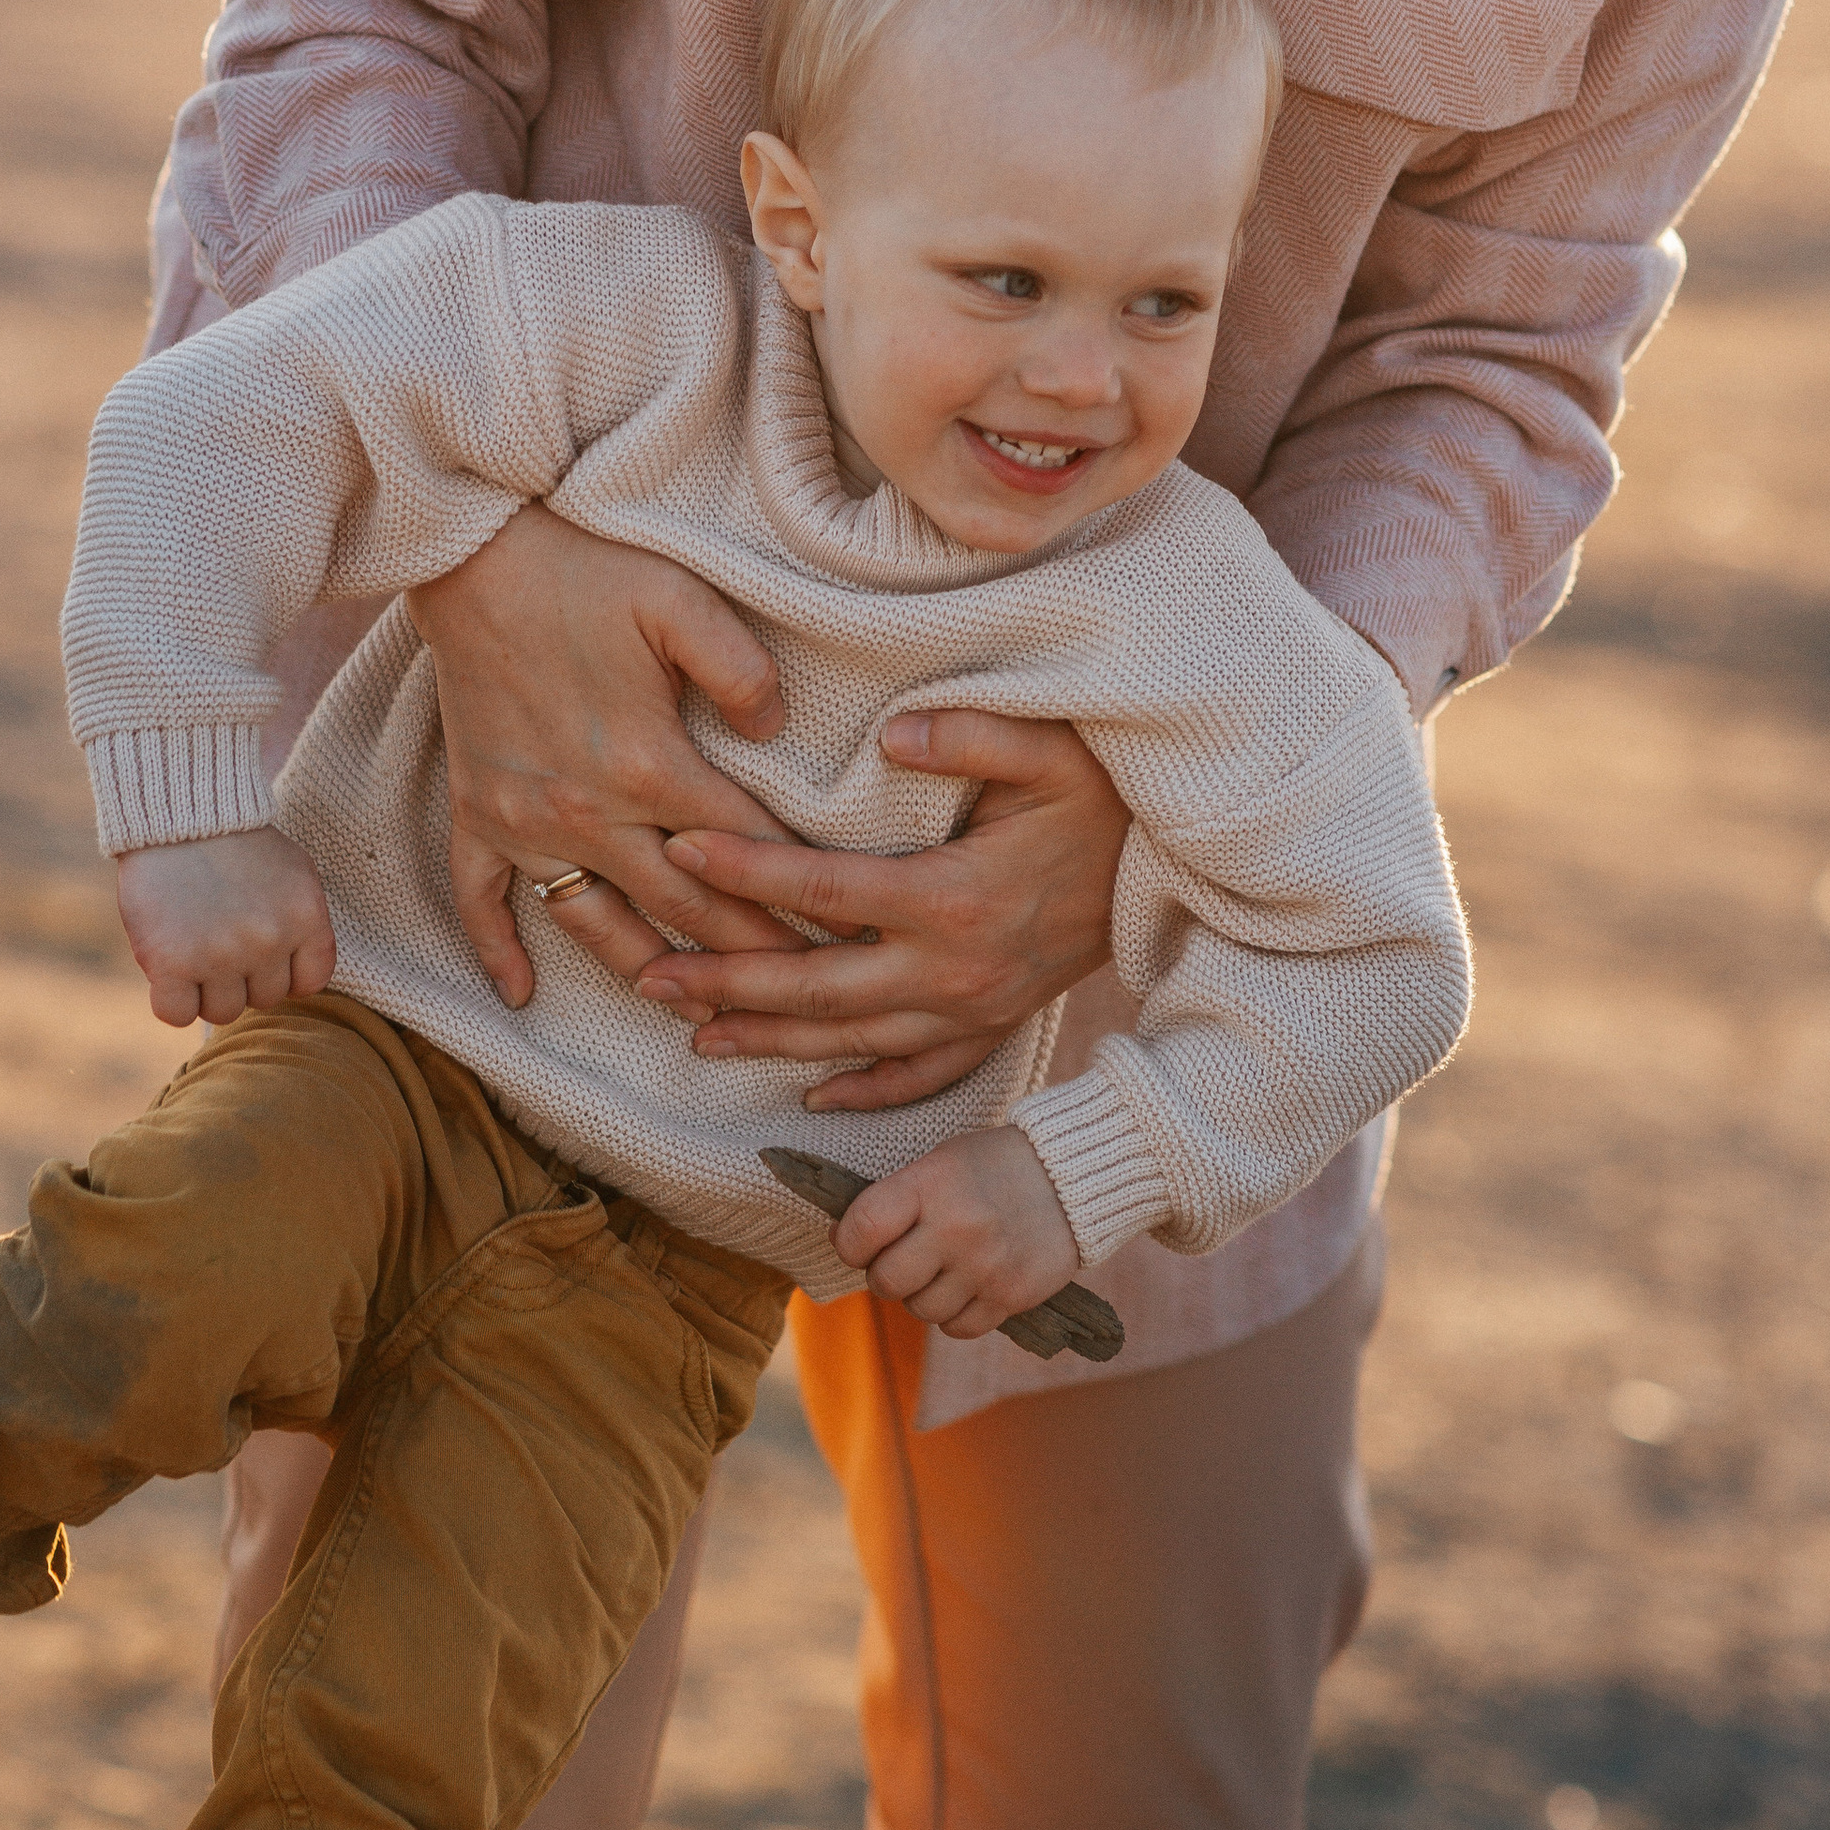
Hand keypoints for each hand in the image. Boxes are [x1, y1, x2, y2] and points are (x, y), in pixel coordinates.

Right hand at [115, 824, 337, 1029]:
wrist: (179, 814)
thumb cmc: (236, 842)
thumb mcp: (293, 873)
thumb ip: (302, 924)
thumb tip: (297, 980)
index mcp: (306, 918)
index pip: (310, 983)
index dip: (283, 973)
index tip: (262, 954)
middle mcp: (269, 940)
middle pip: (264, 999)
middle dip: (243, 977)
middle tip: (219, 939)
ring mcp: (221, 955)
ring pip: (222, 1012)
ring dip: (206, 990)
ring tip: (193, 948)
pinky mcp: (172, 963)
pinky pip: (177, 1014)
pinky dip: (171, 1000)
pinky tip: (168, 972)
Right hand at [405, 506, 810, 1010]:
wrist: (473, 555)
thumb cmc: (585, 570)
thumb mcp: (681, 601)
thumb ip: (741, 671)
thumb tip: (777, 733)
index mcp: (649, 764)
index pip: (743, 848)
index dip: (799, 891)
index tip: (847, 931)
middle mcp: (587, 811)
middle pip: (682, 905)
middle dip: (748, 954)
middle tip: (801, 992)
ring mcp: (524, 819)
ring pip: (595, 924)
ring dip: (649, 973)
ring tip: (698, 1015)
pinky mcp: (476, 810)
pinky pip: (482, 899)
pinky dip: (498, 950)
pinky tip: (521, 994)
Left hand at [638, 708, 1126, 1109]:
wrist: (1180, 875)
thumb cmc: (1106, 799)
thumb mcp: (1051, 748)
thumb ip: (971, 736)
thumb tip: (890, 735)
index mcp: (954, 897)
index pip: (823, 890)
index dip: (745, 872)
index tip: (680, 847)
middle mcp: (954, 971)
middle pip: (815, 988)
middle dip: (724, 982)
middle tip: (649, 971)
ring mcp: (973, 1012)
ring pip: (850, 1041)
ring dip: (768, 1040)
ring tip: (693, 1032)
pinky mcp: (994, 1030)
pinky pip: (919, 1076)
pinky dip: (864, 1091)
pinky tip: (810, 1095)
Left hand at [831, 1127, 1081, 1339]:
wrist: (1073, 1175)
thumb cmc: (993, 1165)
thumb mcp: (940, 1162)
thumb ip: (896, 1199)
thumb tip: (846, 1242)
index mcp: (930, 1184)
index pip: (861, 1230)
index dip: (847, 1244)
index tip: (856, 1244)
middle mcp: (956, 1228)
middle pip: (886, 1281)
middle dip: (885, 1273)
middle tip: (903, 1258)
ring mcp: (985, 1267)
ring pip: (920, 1310)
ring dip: (922, 1295)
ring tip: (943, 1268)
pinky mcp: (1011, 1297)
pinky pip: (958, 1328)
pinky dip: (955, 1314)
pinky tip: (967, 1286)